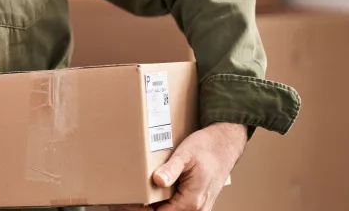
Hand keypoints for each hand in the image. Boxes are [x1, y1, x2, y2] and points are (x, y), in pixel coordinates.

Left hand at [115, 122, 246, 210]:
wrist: (226, 144)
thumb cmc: (208, 148)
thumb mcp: (186, 155)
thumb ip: (172, 169)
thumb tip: (158, 180)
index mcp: (192, 202)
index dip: (138, 210)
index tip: (122, 202)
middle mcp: (197, 209)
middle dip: (142, 210)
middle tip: (122, 202)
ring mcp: (198, 207)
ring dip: (152, 208)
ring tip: (132, 199)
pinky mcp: (197, 202)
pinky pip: (176, 208)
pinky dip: (161, 204)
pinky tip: (149, 195)